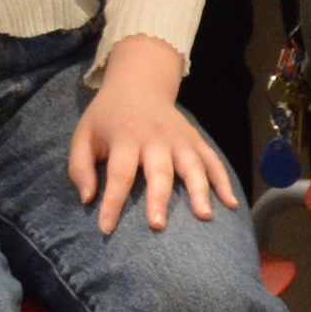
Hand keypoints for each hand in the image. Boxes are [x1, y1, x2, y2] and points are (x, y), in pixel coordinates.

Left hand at [65, 48, 240, 233]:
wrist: (139, 83)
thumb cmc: (107, 116)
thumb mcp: (83, 135)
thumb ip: (79, 167)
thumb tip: (88, 199)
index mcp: (125, 138)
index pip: (119, 173)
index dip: (113, 202)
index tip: (106, 228)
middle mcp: (156, 138)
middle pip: (159, 171)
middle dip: (159, 199)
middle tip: (158, 225)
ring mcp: (180, 139)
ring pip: (192, 166)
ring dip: (199, 191)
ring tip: (205, 216)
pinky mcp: (195, 140)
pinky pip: (213, 161)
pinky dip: (224, 181)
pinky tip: (230, 204)